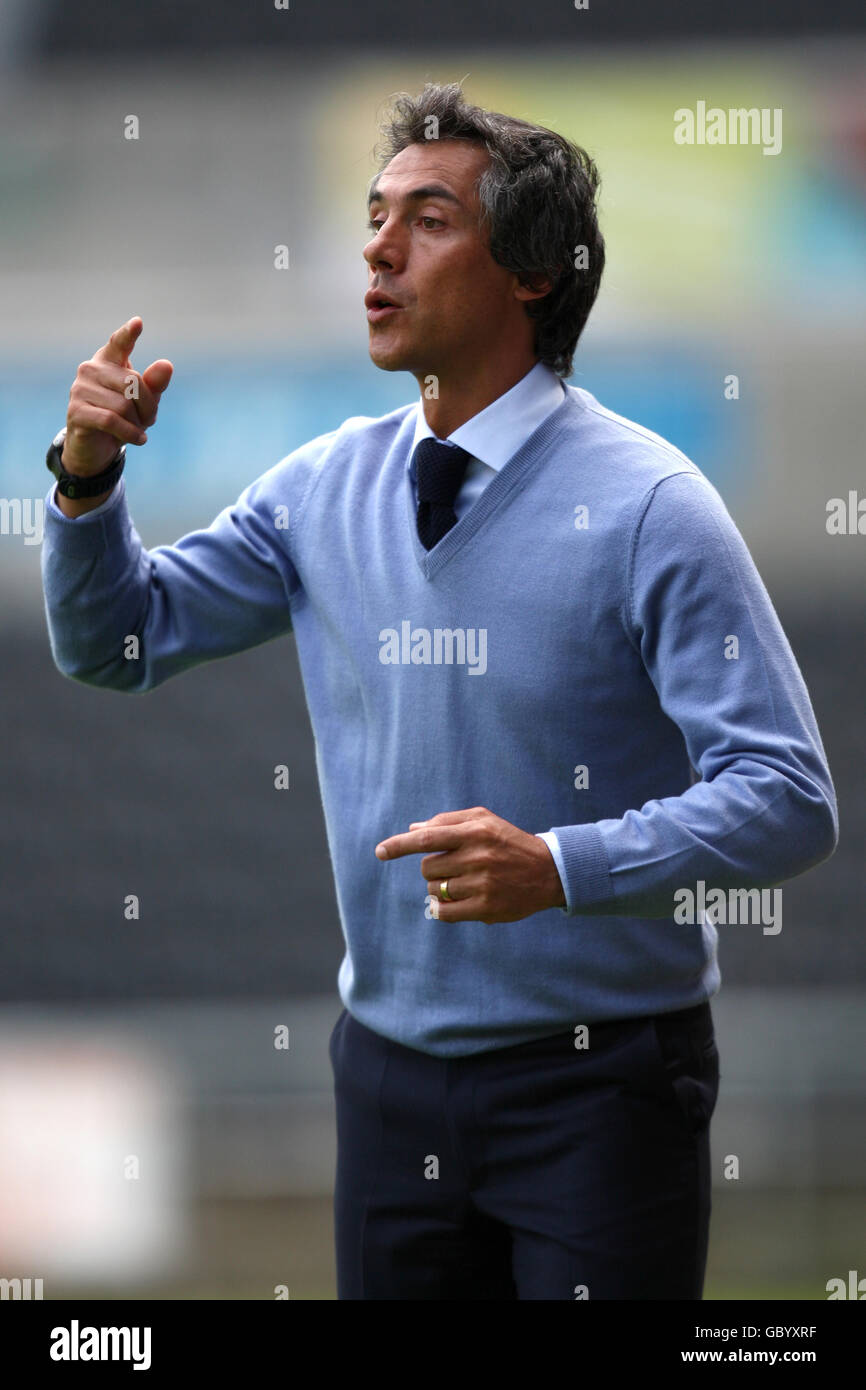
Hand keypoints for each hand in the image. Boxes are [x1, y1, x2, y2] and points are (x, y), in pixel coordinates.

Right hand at [62, 316, 173, 475]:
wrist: (97, 447)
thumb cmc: (123, 418)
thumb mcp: (144, 402)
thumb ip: (155, 384)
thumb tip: (167, 365)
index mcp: (108, 360)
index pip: (119, 343)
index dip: (128, 334)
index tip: (138, 323)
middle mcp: (90, 369)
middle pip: (133, 382)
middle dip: (148, 406)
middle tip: (149, 420)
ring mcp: (80, 389)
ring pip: (123, 405)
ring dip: (137, 423)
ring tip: (137, 429)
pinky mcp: (76, 411)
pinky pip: (112, 420)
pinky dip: (130, 432)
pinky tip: (140, 439)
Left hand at [374, 805, 566, 922]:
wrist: (548, 871)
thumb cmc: (508, 841)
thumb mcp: (483, 820)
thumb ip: (447, 822)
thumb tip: (412, 830)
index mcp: (474, 832)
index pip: (427, 838)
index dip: (399, 845)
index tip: (380, 852)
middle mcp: (477, 857)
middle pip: (427, 867)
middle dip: (433, 868)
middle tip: (455, 866)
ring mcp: (482, 884)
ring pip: (434, 889)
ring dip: (440, 887)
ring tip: (464, 882)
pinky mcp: (486, 908)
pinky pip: (445, 912)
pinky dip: (441, 908)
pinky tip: (451, 902)